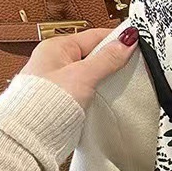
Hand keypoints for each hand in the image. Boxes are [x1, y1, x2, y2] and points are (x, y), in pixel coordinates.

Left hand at [20, 26, 138, 108]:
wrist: (33, 134)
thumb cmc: (46, 102)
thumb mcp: (83, 75)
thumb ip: (107, 58)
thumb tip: (126, 41)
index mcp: (57, 47)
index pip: (94, 36)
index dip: (117, 39)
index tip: (138, 42)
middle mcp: (58, 61)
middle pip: (95, 54)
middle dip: (116, 59)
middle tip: (137, 63)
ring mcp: (63, 80)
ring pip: (94, 72)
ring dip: (110, 76)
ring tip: (127, 80)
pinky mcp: (68, 97)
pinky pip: (91, 87)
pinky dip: (103, 90)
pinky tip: (113, 94)